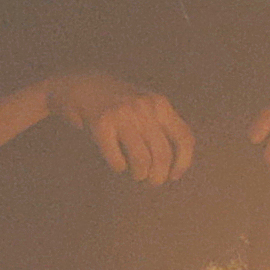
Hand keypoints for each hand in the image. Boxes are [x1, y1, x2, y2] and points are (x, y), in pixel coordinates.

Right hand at [53, 71, 192, 184]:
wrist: (85, 87)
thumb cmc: (121, 105)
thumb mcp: (148, 106)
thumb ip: (163, 126)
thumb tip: (175, 167)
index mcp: (160, 104)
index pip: (184, 139)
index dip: (183, 163)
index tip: (174, 176)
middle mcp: (144, 107)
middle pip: (163, 155)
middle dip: (158, 176)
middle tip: (152, 182)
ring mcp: (123, 115)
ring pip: (142, 161)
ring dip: (140, 175)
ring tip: (136, 175)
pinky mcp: (102, 124)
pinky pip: (118, 160)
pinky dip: (120, 167)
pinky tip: (119, 164)